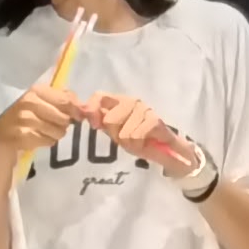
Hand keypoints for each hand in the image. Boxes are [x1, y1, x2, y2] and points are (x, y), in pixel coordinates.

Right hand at [0, 83, 92, 165]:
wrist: (0, 138)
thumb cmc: (25, 119)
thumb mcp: (41, 103)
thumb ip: (62, 99)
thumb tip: (83, 106)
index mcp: (36, 90)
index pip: (67, 99)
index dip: (76, 110)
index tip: (77, 117)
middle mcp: (29, 102)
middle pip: (64, 117)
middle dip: (63, 124)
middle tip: (52, 125)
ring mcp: (25, 119)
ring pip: (59, 131)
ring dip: (54, 135)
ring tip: (43, 132)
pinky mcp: (23, 135)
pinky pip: (49, 141)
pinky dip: (46, 142)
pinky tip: (37, 139)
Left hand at [81, 90, 201, 175]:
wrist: (169, 151)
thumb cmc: (139, 140)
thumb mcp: (115, 131)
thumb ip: (100, 121)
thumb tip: (80, 112)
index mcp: (119, 101)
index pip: (99, 96)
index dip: (92, 110)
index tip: (96, 126)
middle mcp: (131, 101)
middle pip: (109, 119)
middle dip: (115, 135)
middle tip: (126, 139)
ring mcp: (144, 109)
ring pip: (123, 132)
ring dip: (129, 144)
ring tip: (138, 142)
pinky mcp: (155, 121)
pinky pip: (135, 136)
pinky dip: (139, 146)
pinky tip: (146, 144)